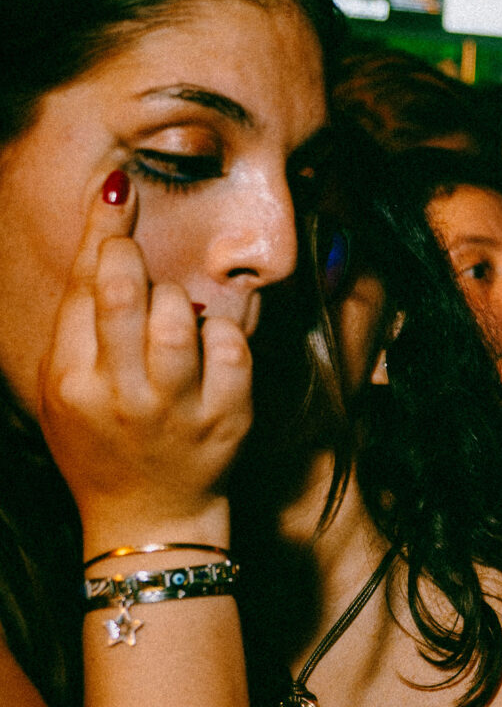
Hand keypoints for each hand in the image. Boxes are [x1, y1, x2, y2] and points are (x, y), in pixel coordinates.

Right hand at [41, 169, 250, 536]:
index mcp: (71, 381)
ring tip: (174, 318)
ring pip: (182, 316)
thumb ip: (79, 320)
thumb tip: (104, 238)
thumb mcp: (63, 386)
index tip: (119, 188)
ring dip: (181, 301)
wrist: (147, 518)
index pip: (83, 288)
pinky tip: (213, 343)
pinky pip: (234, 346)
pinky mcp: (227, 418)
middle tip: (134, 257)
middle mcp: (121, 394)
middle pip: (126, 295)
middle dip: (133, 258)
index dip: (102, 230)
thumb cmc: (100, 440)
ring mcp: (176, 408)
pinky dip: (228, 332)